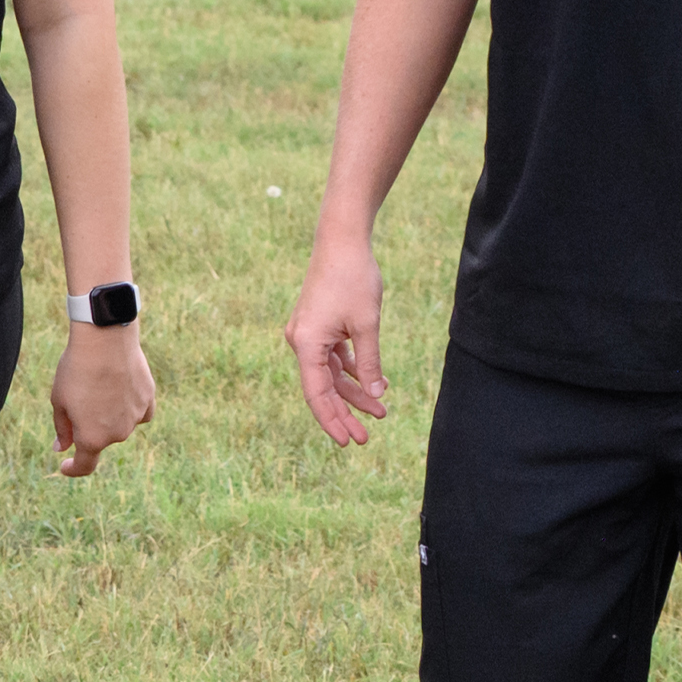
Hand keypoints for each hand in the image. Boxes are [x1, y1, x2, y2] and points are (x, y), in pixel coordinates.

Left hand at [49, 317, 157, 476]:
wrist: (105, 339)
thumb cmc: (76, 370)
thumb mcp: (59, 400)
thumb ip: (63, 429)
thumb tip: (62, 448)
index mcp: (92, 438)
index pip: (85, 465)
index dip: (73, 468)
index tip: (64, 465)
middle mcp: (118, 434)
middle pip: (101, 437)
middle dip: (89, 424)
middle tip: (78, 394)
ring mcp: (135, 418)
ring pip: (120, 423)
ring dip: (108, 412)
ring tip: (99, 381)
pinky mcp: (148, 399)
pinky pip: (139, 411)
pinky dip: (129, 406)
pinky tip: (121, 388)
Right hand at [284, 236, 397, 445]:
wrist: (342, 241)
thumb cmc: (354, 279)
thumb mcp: (367, 325)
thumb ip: (370, 364)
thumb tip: (374, 397)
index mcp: (306, 344)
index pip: (317, 395)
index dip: (333, 421)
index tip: (350, 441)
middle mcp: (301, 342)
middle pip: (322, 389)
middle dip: (345, 412)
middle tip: (366, 438)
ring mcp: (308, 334)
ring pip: (330, 374)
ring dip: (354, 392)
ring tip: (380, 411)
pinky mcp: (318, 326)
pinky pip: (333, 357)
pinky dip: (352, 370)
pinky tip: (374, 384)